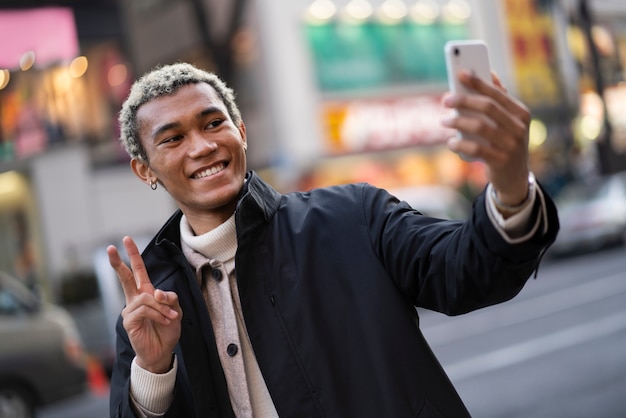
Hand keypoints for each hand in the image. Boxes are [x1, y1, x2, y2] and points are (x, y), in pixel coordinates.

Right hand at [107, 236, 181, 373]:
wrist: (162, 352)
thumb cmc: (167, 331)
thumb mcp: (175, 310)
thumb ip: (169, 298)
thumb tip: (156, 292)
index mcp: (145, 293)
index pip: (138, 271)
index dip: (133, 255)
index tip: (125, 239)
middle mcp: (135, 300)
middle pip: (126, 277)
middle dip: (119, 261)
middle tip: (111, 247)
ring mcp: (130, 310)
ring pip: (146, 297)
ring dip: (162, 307)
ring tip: (171, 317)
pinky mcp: (129, 321)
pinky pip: (145, 309)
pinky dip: (159, 314)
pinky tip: (165, 321)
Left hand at [442, 71, 530, 205]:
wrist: (514, 177)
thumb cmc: (505, 143)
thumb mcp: (508, 122)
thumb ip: (499, 100)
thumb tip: (489, 73)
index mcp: (521, 113)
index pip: (497, 93)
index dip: (478, 82)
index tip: (460, 73)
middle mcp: (519, 128)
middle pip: (488, 107)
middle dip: (464, 100)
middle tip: (445, 100)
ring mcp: (512, 145)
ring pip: (480, 127)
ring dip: (458, 121)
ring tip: (444, 121)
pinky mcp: (501, 161)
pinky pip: (476, 149)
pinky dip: (460, 144)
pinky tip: (451, 142)